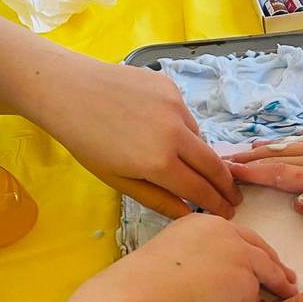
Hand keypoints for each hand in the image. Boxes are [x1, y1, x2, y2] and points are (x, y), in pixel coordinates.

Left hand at [36, 58, 240, 218]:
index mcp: (160, 163)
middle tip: (234, 197)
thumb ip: (157, 199)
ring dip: (198, 154)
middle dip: (226, 184)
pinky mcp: (171, 87)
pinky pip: (185, 115)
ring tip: (183, 161)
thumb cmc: (86, 141)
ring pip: (199, 138)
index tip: (229, 213)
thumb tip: (187, 214)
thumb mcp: (118, 180)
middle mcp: (175, 134)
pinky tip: (160, 128)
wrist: (68, 90)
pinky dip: (181, 128)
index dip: (217, 204)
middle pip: (213, 165)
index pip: (201, 189)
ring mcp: (176, 106)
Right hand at [112, 215, 297, 301]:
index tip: (256, 257)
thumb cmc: (144, 282)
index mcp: (201, 222)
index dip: (248, 248)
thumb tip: (206, 279)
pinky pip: (257, 291)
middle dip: (272, 260)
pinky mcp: (243, 277)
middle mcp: (222, 230)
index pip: (234, 234)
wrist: (141, 294)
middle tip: (284, 273)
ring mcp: (236, 252)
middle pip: (256, 245)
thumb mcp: (172, 258)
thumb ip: (195, 260)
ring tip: (285, 291)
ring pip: (265, 266)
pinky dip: (259, 301)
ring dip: (277, 280)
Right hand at [226, 122, 302, 218]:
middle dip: (246, 163)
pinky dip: (282, 143)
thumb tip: (297, 204)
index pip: (279, 176)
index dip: (251, 176)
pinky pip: (302, 142)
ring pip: (286, 148)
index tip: (225, 175)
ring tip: (237, 153)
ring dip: (260, 152)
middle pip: (276, 160)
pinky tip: (275, 143)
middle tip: (219, 164)